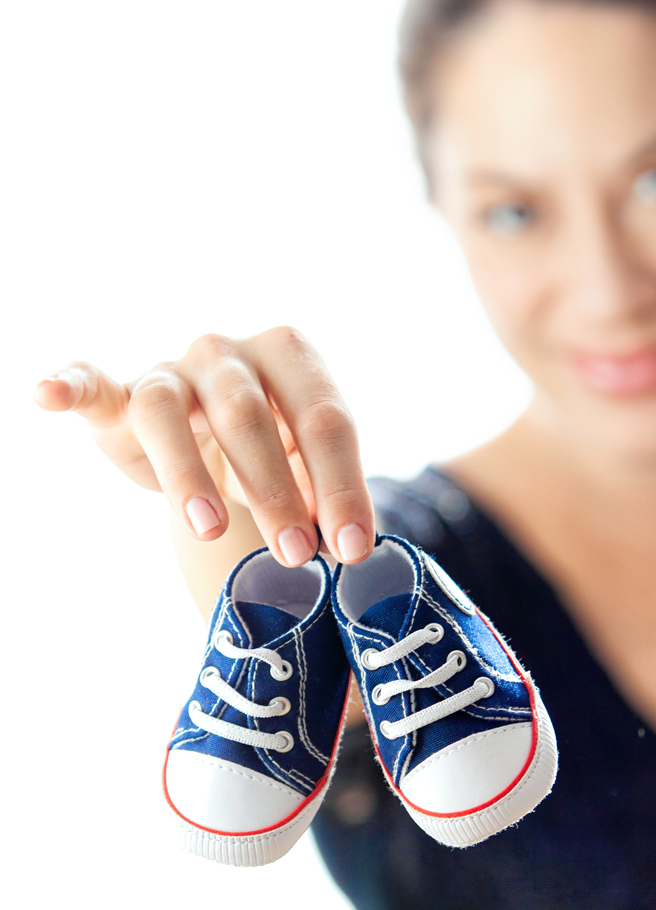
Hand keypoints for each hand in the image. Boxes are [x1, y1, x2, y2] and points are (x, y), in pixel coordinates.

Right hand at [34, 327, 373, 566]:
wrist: (208, 434)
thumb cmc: (268, 452)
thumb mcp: (303, 471)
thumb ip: (324, 499)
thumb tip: (352, 552)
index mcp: (292, 359)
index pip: (325, 419)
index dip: (342, 486)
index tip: (353, 548)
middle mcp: (229, 353)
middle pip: (251, 416)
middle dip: (277, 490)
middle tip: (297, 556)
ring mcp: (171, 369)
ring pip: (171, 410)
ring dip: (189, 473)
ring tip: (210, 530)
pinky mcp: (118, 393)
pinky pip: (90, 382)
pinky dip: (69, 385)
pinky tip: (47, 395)